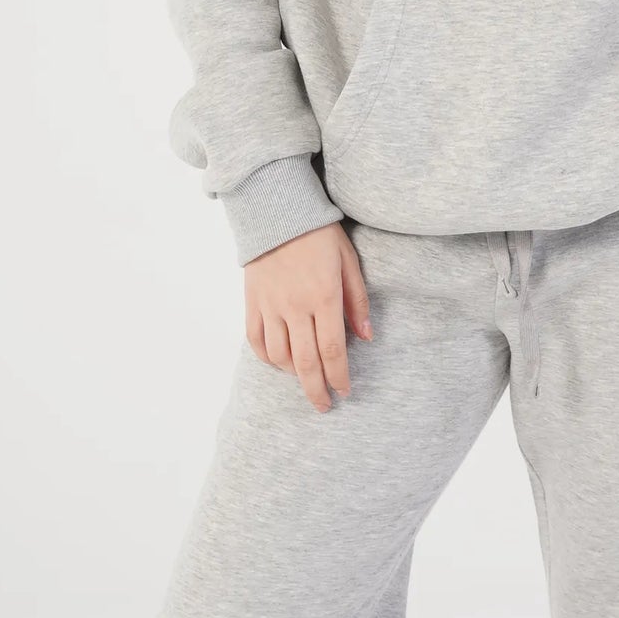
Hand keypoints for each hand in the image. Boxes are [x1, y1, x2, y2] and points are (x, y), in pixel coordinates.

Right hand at [243, 219, 371, 411]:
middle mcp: (295, 306)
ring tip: (305, 379)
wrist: (276, 211)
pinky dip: (267, 358)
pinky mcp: (252, 302)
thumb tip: (366, 337)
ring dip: (293, 374)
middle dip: (316, 389)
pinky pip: (256, 340)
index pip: (333, 350)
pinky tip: (279, 363)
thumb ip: (357, 301)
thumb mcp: (348, 261)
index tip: (344, 392)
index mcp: (324, 296)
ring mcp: (270, 306)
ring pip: (279, 356)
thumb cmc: (319, 234)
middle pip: (306, 362)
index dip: (339, 376)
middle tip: (323, 406)